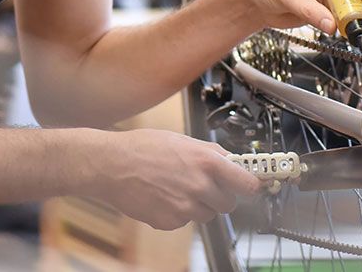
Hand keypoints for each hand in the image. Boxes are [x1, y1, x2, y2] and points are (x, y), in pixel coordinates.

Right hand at [93, 129, 260, 229]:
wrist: (111, 166)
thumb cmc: (143, 148)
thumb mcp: (183, 140)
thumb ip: (211, 153)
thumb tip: (233, 161)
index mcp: (207, 162)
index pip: (248, 184)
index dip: (250, 186)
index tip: (250, 186)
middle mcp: (200, 186)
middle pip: (228, 204)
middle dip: (220, 197)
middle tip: (204, 186)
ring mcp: (185, 207)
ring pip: (207, 215)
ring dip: (199, 206)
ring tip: (177, 188)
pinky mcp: (171, 221)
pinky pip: (185, 221)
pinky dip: (178, 213)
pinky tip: (163, 197)